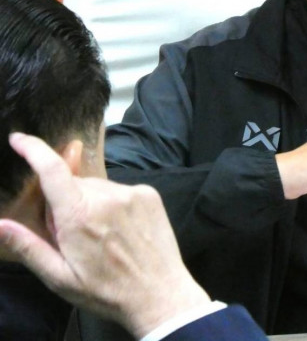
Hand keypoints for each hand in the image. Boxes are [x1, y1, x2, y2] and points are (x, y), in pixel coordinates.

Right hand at [0, 134, 210, 338]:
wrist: (159, 293)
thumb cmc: (106, 290)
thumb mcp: (60, 277)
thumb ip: (28, 246)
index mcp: (79, 216)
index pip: (52, 170)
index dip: (33, 149)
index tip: (19, 139)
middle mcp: (106, 196)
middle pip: (73, 185)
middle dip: (65, 203)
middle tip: (74, 236)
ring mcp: (130, 193)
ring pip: (97, 188)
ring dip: (91, 204)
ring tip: (102, 238)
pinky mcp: (149, 194)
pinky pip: (120, 191)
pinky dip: (113, 204)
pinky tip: (121, 231)